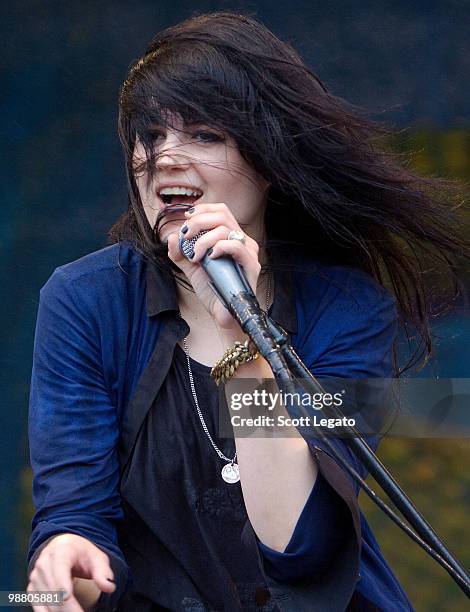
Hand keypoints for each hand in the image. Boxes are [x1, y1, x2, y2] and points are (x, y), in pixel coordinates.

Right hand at [26, 534, 115, 611]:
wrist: (63, 547)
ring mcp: (36, 576)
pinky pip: (38, 606)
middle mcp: (44, 563)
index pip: (60, 568)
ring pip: (46, 601)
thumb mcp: (96, 557)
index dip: (62, 584)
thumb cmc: (81, 553)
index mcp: (61, 550)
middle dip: (68, 607)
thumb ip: (103, 571)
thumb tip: (109, 586)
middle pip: (54, 590)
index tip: (68, 597)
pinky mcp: (32, 588)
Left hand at [167, 203, 260, 329]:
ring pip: (226, 229)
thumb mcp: (191, 268)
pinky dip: (218, 247)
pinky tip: (209, 258)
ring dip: (203, 240)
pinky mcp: (251, 265)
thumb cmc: (213, 290)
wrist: (223, 314)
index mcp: (230, 238)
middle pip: (222, 214)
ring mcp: (248, 253)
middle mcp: (242, 241)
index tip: (187, 219)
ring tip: (195, 256)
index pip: (221, 211)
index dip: (203, 209)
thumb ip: (180, 253)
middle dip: (199, 221)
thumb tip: (171, 237)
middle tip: (186, 235)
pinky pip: (236, 246)